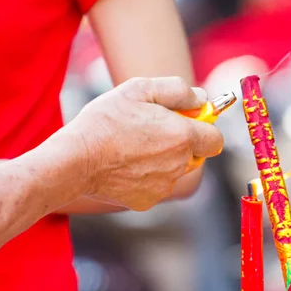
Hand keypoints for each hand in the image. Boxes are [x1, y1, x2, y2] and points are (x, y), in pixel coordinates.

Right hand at [58, 76, 223, 210]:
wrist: (74, 160)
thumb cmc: (105, 121)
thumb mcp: (140, 89)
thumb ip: (177, 90)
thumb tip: (201, 99)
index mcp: (182, 137)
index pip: (216, 138)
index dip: (205, 127)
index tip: (189, 119)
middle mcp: (178, 165)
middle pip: (195, 155)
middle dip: (182, 142)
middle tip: (154, 129)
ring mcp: (163, 186)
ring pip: (175, 170)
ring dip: (163, 159)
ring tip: (133, 146)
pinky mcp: (146, 201)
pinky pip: (156, 185)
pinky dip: (146, 176)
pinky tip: (124, 164)